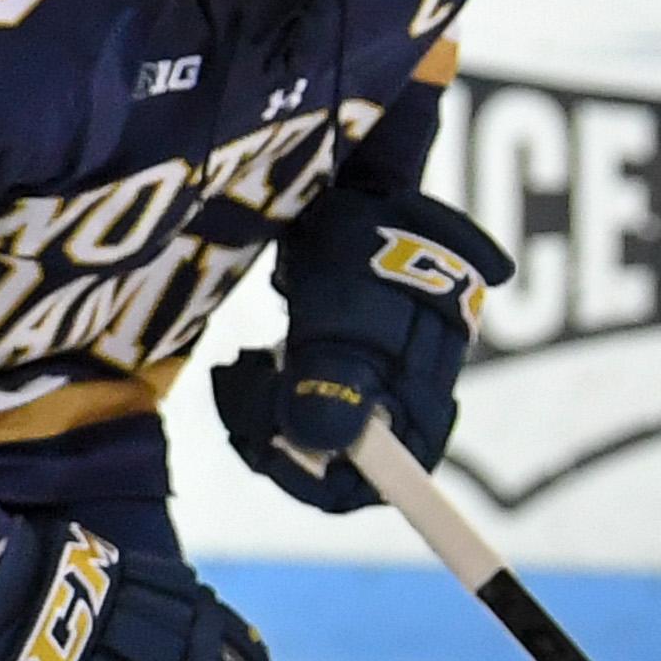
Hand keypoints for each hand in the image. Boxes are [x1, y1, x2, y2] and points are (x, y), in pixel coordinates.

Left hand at [214, 190, 512, 514]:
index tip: (266, 453)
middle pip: (344, 453)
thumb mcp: (341, 314)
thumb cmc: (358, 245)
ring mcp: (381, 367)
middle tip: (237, 386)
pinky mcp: (349, 348)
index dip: (327, 482)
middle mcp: (410, 386)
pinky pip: (307, 392)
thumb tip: (319, 445)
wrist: (361, 179)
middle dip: (279, 434)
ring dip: (269, 406)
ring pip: (318, 422)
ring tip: (243, 365)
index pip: (390, 475)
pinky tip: (258, 356)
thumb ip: (335, 382)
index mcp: (423, 389)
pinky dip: (275, 383)